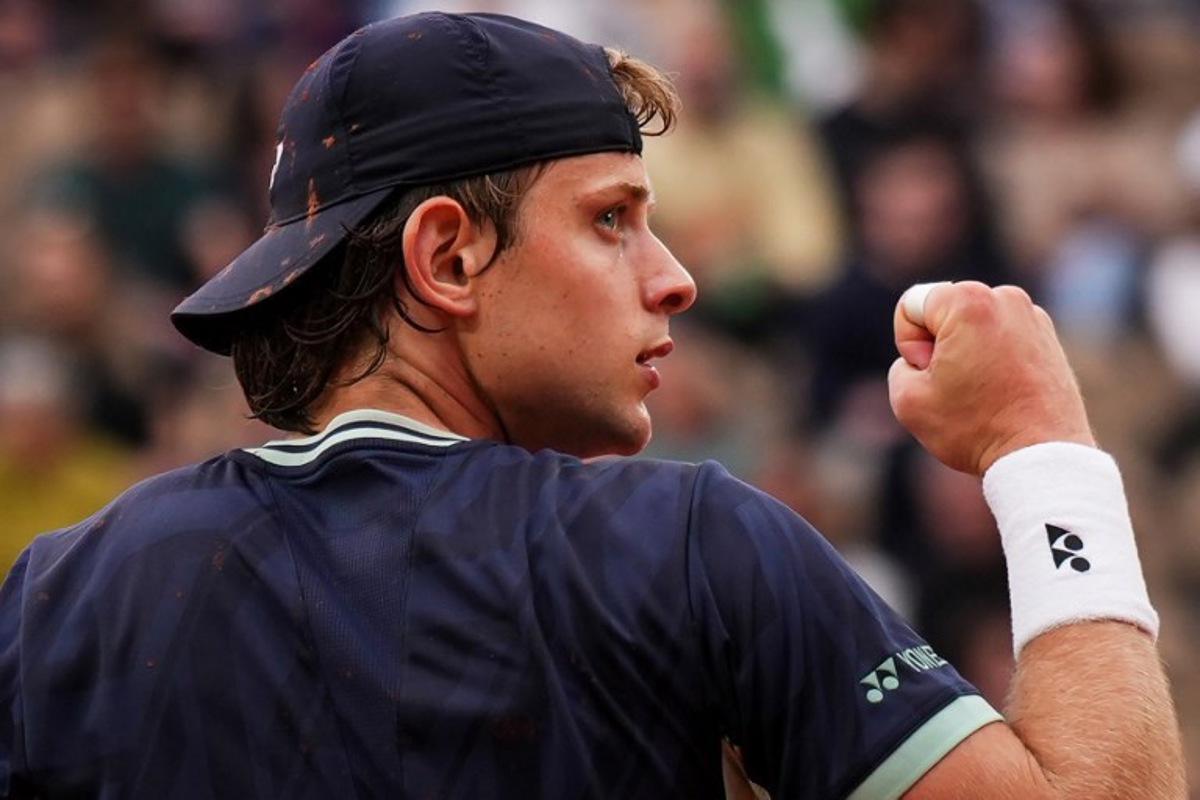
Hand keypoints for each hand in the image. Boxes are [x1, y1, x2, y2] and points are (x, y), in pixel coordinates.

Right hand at [888, 281, 1095, 475]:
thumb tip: (927, 359)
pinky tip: (1000, 392)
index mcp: (968, 301)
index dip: (909, 345)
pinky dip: (992, 358)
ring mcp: (1032, 316)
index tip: (932, 374)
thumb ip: (902, 365)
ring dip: (965, 352)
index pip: (911, 307)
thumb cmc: (974, 427)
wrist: (1040, 456)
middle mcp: (1005, 298)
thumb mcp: (907, 398)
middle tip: (956, 385)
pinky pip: (1000, 336)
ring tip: (981, 391)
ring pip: (972, 324)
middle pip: (943, 311)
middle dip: (938, 345)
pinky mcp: (1048, 337)